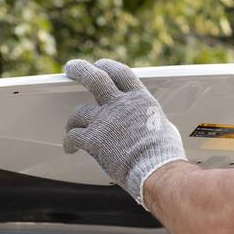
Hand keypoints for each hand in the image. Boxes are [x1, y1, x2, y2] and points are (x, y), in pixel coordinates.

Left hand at [63, 58, 185, 207]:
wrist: (156, 168)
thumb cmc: (164, 154)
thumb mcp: (164, 127)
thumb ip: (153, 122)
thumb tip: (158, 127)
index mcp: (140, 100)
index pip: (121, 73)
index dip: (108, 66)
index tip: (100, 64)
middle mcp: (120, 105)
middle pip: (95, 78)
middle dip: (81, 70)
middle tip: (71, 68)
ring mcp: (105, 121)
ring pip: (78, 112)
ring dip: (72, 120)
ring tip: (70, 126)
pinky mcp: (93, 139)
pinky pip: (73, 137)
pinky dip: (68, 142)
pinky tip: (69, 148)